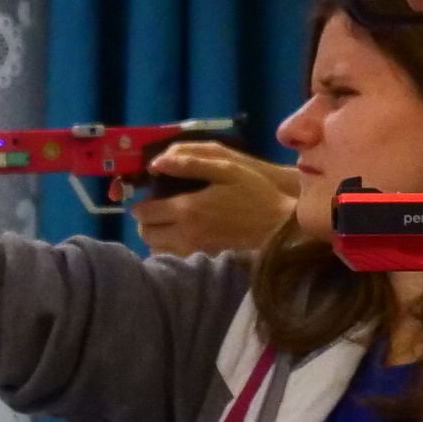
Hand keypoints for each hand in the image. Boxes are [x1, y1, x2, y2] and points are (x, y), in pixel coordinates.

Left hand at [131, 144, 300, 258]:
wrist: (280, 226)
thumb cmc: (255, 193)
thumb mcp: (226, 168)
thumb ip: (189, 164)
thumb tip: (155, 163)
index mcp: (187, 209)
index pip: (143, 212)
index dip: (142, 202)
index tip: (153, 194)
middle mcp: (185, 234)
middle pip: (145, 233)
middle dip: (147, 219)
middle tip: (160, 207)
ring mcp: (194, 250)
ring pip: (156, 248)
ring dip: (157, 235)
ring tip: (171, 221)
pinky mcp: (203, 259)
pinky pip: (173, 257)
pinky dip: (170, 247)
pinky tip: (184, 234)